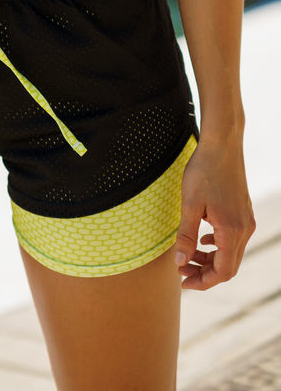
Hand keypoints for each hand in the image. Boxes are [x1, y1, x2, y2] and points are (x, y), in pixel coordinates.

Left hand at [174, 140, 255, 289]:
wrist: (222, 144)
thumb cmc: (204, 171)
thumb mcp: (189, 204)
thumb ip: (186, 236)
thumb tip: (180, 262)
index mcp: (232, 231)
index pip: (222, 272)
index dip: (203, 282)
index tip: (184, 282)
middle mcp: (244, 230)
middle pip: (228, 266)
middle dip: (205, 273)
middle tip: (181, 271)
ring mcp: (246, 221)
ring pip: (230, 252)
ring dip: (210, 259)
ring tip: (187, 256)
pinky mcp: (243, 212)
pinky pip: (233, 239)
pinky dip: (217, 245)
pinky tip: (202, 238)